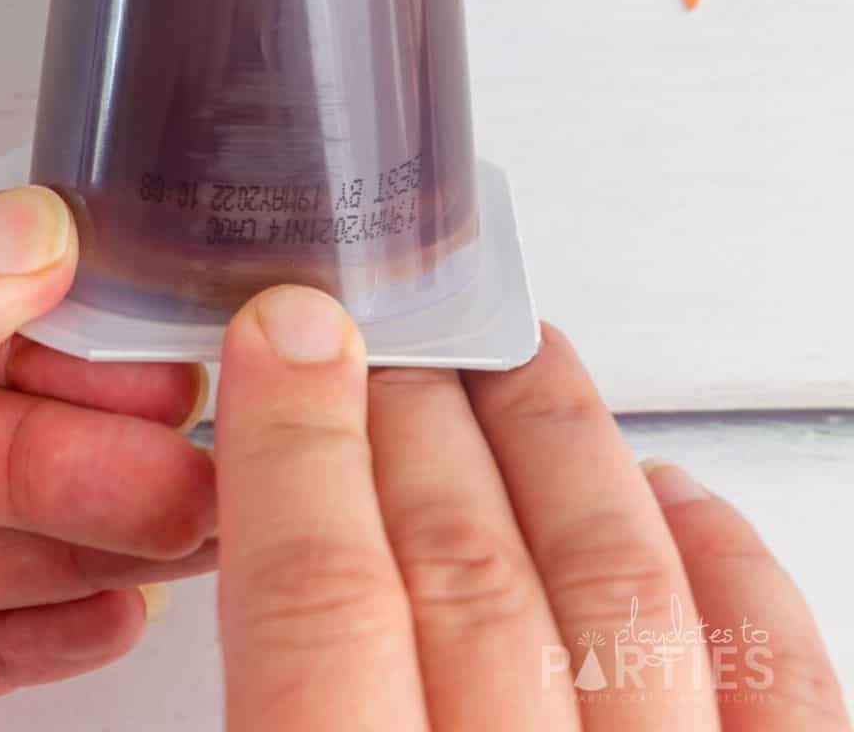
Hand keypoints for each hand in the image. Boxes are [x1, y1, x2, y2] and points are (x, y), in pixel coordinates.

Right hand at [215, 287, 848, 730]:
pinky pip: (783, 685)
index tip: (281, 336)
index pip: (320, 608)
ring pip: (619, 591)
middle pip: (465, 571)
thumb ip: (263, 696)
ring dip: (558, 444)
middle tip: (379, 334)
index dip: (293, 448)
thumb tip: (245, 544)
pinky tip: (678, 498)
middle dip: (409, 419)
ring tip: (518, 353)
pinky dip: (731, 569)